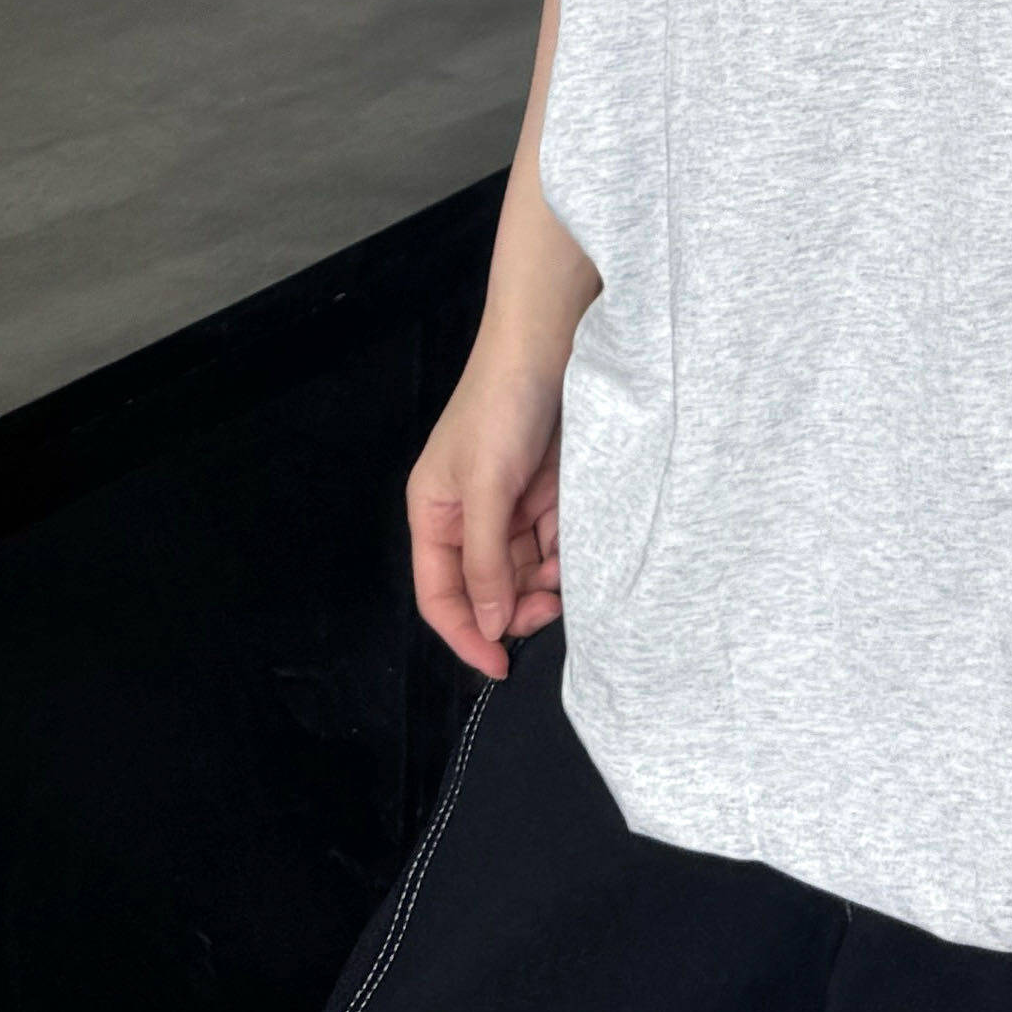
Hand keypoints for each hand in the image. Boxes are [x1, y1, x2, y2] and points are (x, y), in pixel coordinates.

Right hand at [408, 325, 566, 677]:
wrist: (552, 343)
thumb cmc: (502, 405)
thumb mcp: (487, 486)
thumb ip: (486, 559)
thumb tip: (488, 624)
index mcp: (434, 514)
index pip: (440, 595)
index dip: (465, 635)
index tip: (498, 667)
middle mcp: (467, 516)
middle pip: (485, 590)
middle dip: (513, 609)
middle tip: (549, 614)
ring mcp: (508, 506)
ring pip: (522, 573)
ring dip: (543, 586)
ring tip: (566, 579)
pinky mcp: (544, 495)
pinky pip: (551, 546)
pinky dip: (564, 558)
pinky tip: (577, 555)